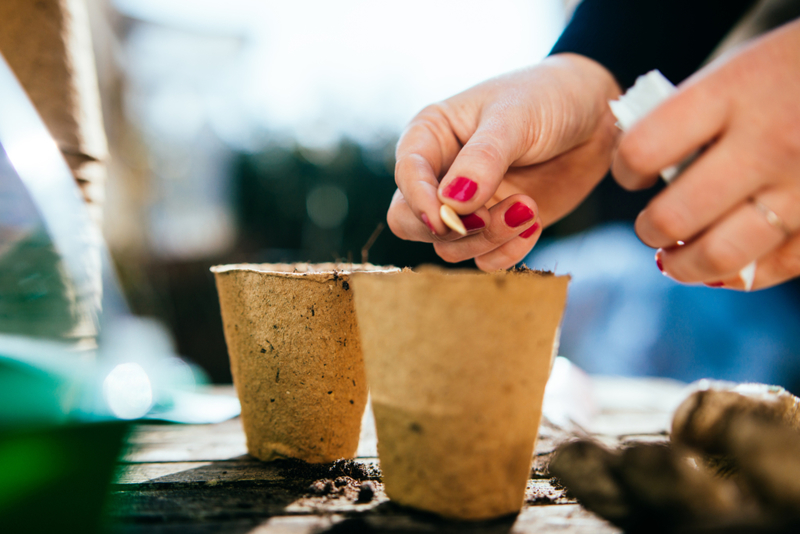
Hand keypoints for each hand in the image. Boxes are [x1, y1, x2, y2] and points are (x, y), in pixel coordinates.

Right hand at [388, 53, 620, 270]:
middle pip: (411, 222)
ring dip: (488, 238)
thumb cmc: (547, 98)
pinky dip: (508, 252)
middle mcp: (440, 175)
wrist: (597, 116)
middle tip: (489, 216)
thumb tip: (451, 203)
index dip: (419, 201)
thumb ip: (482, 159)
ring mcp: (468, 206)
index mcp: (430, 136)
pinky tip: (535, 223)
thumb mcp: (514, 117)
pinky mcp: (496, 228)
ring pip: (450, 246)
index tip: (446, 218)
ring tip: (529, 208)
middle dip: (451, 229)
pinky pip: (486, 259)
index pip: (406, 176)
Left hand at [613, 19, 799, 290]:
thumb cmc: (792, 71)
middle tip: (650, 227)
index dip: (626, 169)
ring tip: (674, 257)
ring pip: (720, 257)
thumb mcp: (739, 72)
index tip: (632, 174)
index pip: (644, 150)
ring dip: (684, 265)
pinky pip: (773, 269)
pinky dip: (738, 275)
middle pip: (675, 217)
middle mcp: (768, 142)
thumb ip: (691, 116)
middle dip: (650, 229)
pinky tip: (724, 265)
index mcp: (734, 92)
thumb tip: (642, 170)